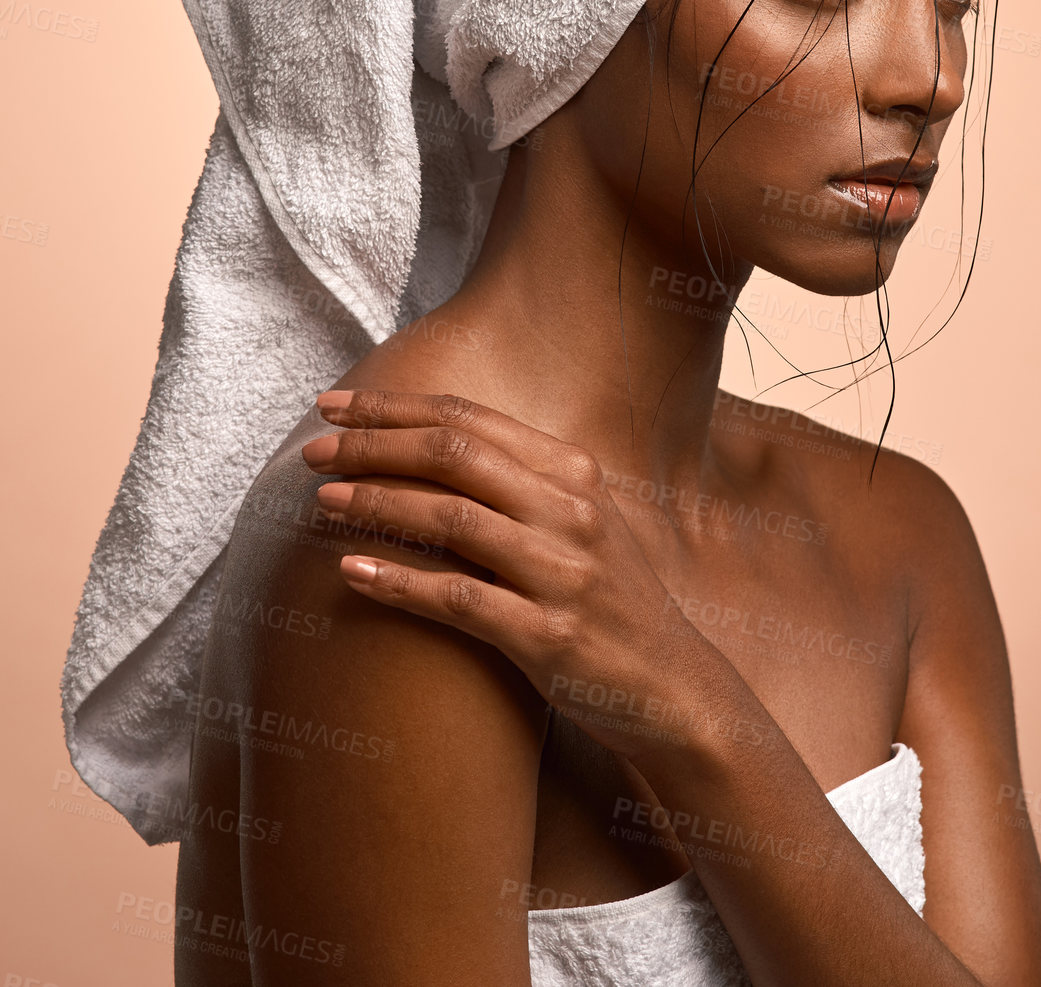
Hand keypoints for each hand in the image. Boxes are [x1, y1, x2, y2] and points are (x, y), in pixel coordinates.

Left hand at [301, 388, 745, 766]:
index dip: (393, 406)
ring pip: (451, 519)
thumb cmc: (608, 599)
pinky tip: (352, 570)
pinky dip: (399, 582)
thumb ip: (518, 481)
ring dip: (377, 503)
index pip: (469, 418)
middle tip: (314, 451)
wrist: (673, 687)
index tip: (334, 405)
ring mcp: (563, 573)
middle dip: (373, 445)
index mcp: (574, 471)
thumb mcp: (579, 521)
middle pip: (453, 455)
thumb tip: (424, 443)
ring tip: (322, 501)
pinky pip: (458, 600)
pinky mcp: (548, 637)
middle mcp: (570, 510)